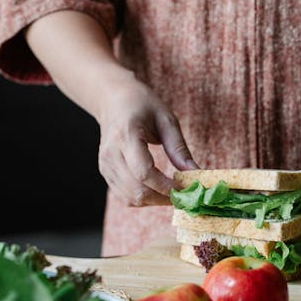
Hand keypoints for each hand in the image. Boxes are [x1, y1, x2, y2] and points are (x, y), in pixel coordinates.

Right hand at [96, 72, 198, 205]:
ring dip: (155, 201)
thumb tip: (195, 172)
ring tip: (173, 193)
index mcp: (126, 135)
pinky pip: (125, 197)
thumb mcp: (166, 119)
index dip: (166, 186)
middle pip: (137, 190)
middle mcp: (111, 153)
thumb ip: (179, 148)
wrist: (112, 100)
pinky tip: (158, 190)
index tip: (186, 188)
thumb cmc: (141, 105)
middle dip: (163, 198)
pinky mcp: (106, 173)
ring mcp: (105, 165)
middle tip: (184, 195)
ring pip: (131, 198)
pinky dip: (144, 199)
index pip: (144, 172)